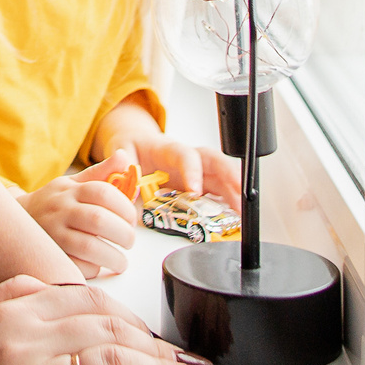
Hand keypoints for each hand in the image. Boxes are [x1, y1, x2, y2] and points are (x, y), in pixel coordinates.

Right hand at [0, 277, 202, 364]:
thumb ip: (3, 301)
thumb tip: (47, 287)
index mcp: (3, 314)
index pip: (82, 297)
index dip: (126, 314)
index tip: (148, 334)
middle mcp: (16, 338)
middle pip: (105, 325)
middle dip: (153, 343)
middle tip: (180, 361)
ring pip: (110, 357)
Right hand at [22, 154, 139, 278]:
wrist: (15, 221)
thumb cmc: (53, 202)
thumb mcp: (73, 183)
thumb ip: (100, 173)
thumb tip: (124, 157)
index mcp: (70, 190)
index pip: (103, 192)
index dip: (125, 207)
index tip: (132, 220)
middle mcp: (60, 210)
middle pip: (99, 220)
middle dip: (123, 234)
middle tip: (129, 242)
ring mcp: (53, 234)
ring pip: (89, 247)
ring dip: (113, 257)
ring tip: (121, 261)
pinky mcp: (49, 256)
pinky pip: (76, 266)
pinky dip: (92, 268)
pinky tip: (97, 265)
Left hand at [109, 135, 238, 202]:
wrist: (134, 145)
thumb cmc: (130, 148)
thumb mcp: (120, 151)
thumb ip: (122, 168)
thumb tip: (127, 187)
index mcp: (168, 149)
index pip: (185, 155)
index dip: (193, 171)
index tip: (195, 190)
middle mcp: (187, 159)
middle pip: (214, 162)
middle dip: (230, 176)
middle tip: (239, 194)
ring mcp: (197, 171)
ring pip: (222, 177)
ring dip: (235, 193)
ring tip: (244, 213)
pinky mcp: (201, 184)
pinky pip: (219, 191)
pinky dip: (229, 203)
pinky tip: (236, 218)